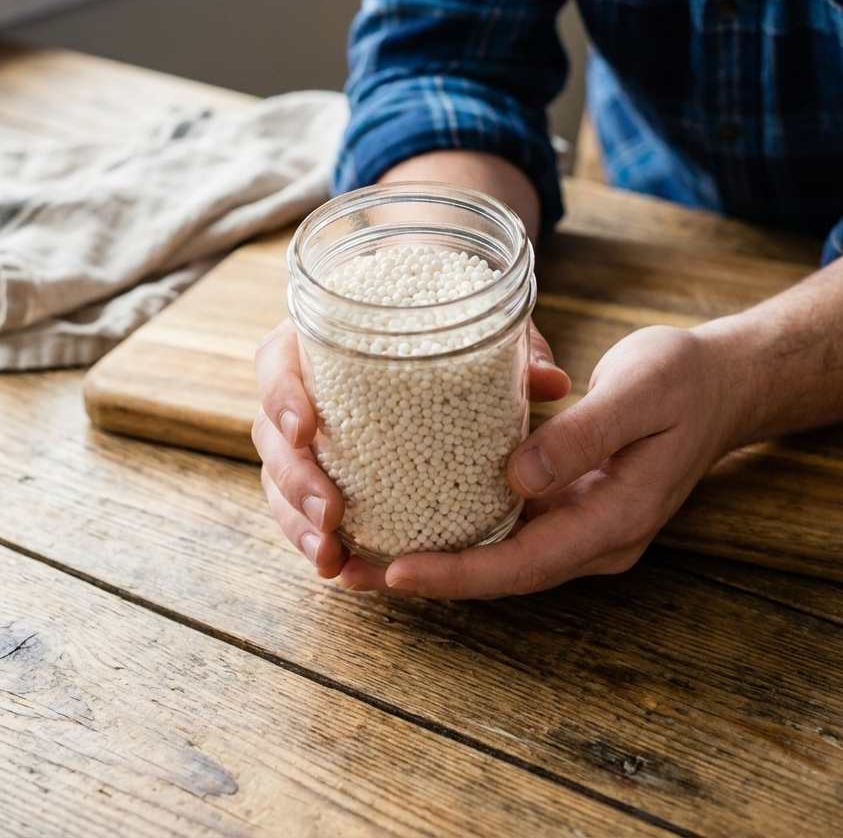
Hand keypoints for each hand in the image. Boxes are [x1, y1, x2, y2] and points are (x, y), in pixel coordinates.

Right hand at [252, 318, 569, 582]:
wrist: (425, 326)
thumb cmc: (442, 323)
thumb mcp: (474, 326)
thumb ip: (509, 349)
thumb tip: (552, 382)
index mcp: (320, 337)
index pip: (277, 360)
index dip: (282, 394)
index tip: (307, 427)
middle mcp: (302, 385)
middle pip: (270, 432)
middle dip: (294, 479)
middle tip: (330, 513)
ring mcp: (305, 434)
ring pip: (278, 479)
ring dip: (296, 521)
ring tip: (329, 557)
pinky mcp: (322, 471)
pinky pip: (301, 508)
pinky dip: (314, 538)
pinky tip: (337, 567)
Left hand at [353, 324, 739, 597]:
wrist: (719, 386)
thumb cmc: (682, 381)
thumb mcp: (640, 393)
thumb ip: (584, 435)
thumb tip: (517, 478)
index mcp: (615, 519)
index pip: (525, 563)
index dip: (459, 573)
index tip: (397, 572)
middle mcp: (594, 538)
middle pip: (499, 574)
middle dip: (425, 578)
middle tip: (346, 571)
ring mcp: (579, 527)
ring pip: (496, 557)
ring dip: (431, 559)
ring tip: (355, 552)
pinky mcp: (565, 506)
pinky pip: (503, 529)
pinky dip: (453, 530)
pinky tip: (407, 516)